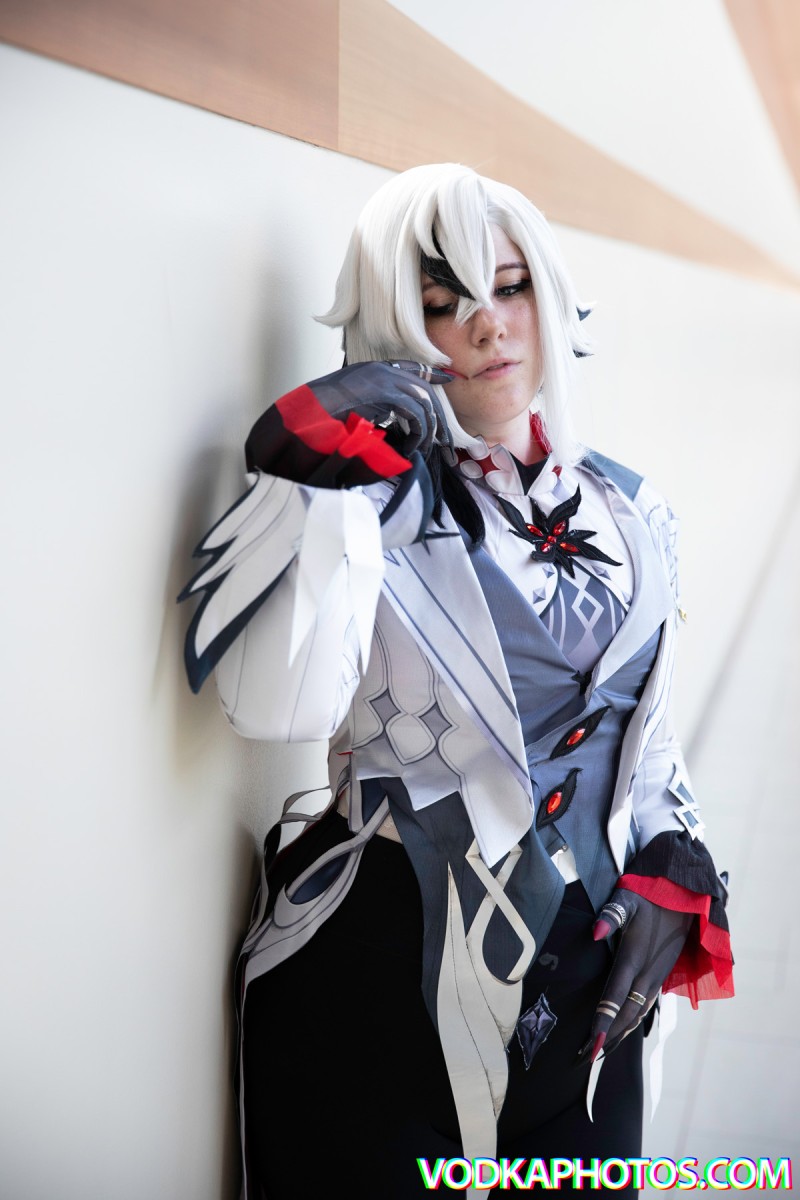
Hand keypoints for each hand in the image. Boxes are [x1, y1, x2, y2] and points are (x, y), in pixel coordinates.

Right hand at [305, 360, 453, 460]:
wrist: (308, 413)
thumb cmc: (324, 417)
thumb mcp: (355, 408)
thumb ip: (375, 408)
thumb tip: (393, 424)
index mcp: (373, 371)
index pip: (410, 367)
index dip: (430, 372)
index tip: (447, 378)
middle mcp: (380, 370)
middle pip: (423, 387)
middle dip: (437, 415)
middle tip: (445, 440)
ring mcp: (382, 378)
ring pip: (423, 401)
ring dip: (428, 429)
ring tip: (423, 450)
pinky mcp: (385, 393)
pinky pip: (414, 413)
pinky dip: (418, 433)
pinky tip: (412, 448)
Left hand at [585, 888, 692, 1060]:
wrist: (683, 896)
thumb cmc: (649, 895)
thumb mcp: (628, 898)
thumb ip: (610, 915)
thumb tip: (594, 932)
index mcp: (635, 958)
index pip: (615, 997)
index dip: (603, 1022)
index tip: (591, 1045)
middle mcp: (647, 974)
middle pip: (626, 1013)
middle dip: (607, 1036)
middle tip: (585, 1057)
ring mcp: (656, 977)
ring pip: (637, 1014)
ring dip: (619, 1033)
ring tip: (600, 1051)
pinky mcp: (660, 976)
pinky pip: (644, 1006)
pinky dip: (631, 1022)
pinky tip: (621, 1030)